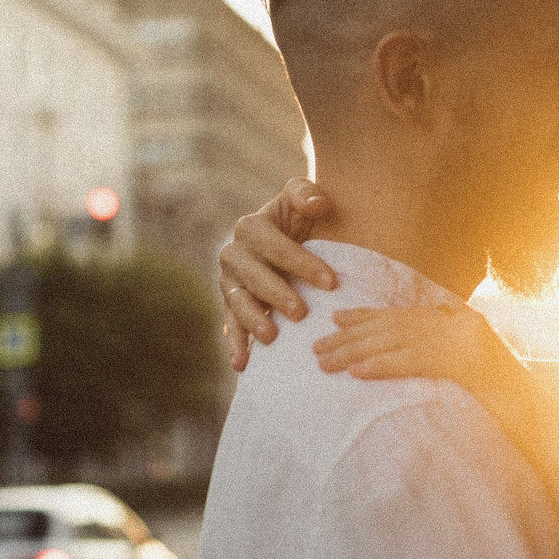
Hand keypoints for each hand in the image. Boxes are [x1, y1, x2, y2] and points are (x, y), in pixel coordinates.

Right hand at [217, 178, 336, 370]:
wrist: (290, 239)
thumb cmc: (300, 219)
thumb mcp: (302, 199)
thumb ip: (306, 194)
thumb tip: (317, 204)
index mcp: (251, 227)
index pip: (273, 245)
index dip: (300, 262)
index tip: (330, 282)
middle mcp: (234, 254)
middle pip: (252, 275)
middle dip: (276, 293)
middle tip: (300, 312)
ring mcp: (229, 282)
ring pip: (237, 302)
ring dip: (251, 320)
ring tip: (271, 336)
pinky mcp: (230, 306)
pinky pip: (230, 325)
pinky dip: (234, 345)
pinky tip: (242, 364)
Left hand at [314, 304, 507, 393]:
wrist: (528, 391)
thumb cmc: (499, 377)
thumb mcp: (471, 346)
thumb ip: (443, 336)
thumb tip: (413, 337)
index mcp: (446, 319)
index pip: (397, 314)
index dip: (364, 315)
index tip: (335, 318)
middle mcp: (444, 324)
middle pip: (385, 328)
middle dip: (347, 337)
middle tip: (316, 348)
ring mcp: (449, 341)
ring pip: (390, 344)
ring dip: (353, 353)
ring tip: (324, 363)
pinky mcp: (453, 363)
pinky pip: (409, 364)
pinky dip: (380, 366)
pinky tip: (357, 372)